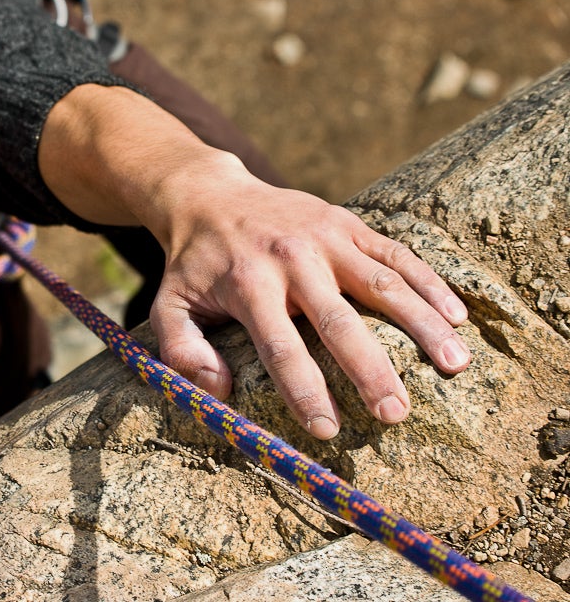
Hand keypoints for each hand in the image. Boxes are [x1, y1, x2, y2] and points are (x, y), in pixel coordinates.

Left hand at [149, 159, 469, 438]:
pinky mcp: (347, 223)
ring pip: (382, 283)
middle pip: (338, 321)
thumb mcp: (167, 304)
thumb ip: (182, 349)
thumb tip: (217, 391)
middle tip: (396, 414)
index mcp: (247, 284)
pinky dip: (429, 283)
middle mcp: (291, 259)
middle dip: (369, 371)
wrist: (209, 195)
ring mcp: (325, 236)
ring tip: (455, 367)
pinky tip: (457, 317)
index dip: (304, 390)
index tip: (327, 430)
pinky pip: (396, 253)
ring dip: (421, 324)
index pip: (280, 346)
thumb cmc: (193, 263)